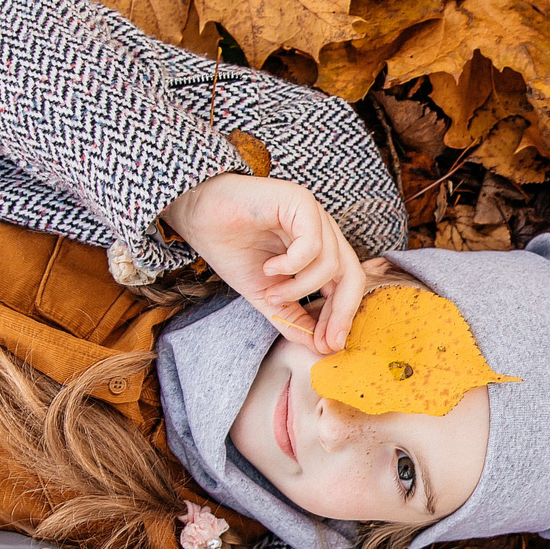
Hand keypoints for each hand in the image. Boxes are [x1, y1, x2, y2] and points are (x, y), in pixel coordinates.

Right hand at [161, 174, 367, 352]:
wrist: (198, 214)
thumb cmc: (231, 248)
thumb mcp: (266, 294)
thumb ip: (292, 318)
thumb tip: (317, 347)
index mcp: (320, 250)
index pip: (346, 287)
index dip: (341, 319)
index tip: (327, 347)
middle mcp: (323, 231)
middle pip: (351, 276)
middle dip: (340, 313)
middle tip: (322, 340)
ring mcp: (314, 215)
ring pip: (331, 264)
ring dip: (299, 289)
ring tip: (271, 293)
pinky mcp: (300, 201)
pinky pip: (312, 244)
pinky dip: (292, 265)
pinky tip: (269, 267)